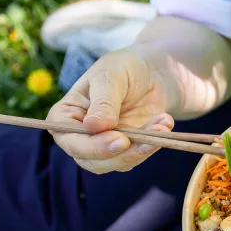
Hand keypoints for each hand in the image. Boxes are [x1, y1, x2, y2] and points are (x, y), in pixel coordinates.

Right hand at [47, 48, 174, 173]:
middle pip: (91, 160)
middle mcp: (80, 136)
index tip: (119, 140)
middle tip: (146, 141)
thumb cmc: (124, 68)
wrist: (152, 73)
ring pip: (117, 163)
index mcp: (65, 115)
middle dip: (120, 154)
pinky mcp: (126, 151)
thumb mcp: (111, 76)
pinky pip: (136, 157)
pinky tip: (164, 123)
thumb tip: (93, 127)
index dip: (91, 146)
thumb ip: (103, 102)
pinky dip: (152, 144)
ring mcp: (102, 146)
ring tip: (162, 124)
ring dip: (142, 148)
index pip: (68, 139)